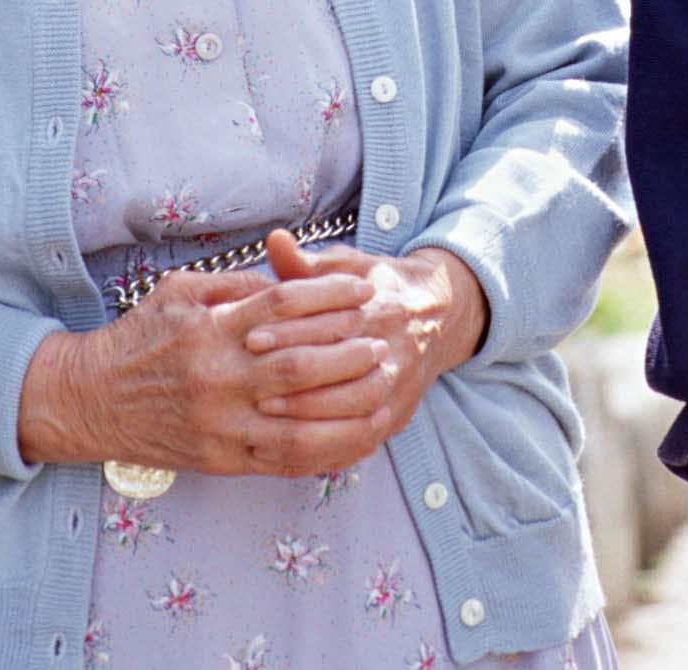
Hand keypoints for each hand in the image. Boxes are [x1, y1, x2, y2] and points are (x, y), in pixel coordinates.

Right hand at [15, 265, 394, 477]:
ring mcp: (222, 425)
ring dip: (346, 409)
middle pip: (298, 367)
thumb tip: (286, 276)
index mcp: (211, 330)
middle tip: (380, 341)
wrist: (91, 400)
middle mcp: (219, 379)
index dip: (329, 295)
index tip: (363, 288)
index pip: (283, 307)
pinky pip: (282, 461)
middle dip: (347, 354)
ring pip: (298, 423)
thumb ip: (234, 284)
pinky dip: (325, 454)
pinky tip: (356, 441)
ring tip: (381, 393)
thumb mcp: (180, 292)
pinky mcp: (222, 459)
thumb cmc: (139, 338)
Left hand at [242, 228, 488, 450]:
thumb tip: (275, 239)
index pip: (334, 323)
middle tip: (252, 388)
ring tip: (268, 419)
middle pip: (351, 375)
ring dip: (313, 420)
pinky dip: (329, 449)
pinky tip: (292, 449)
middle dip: (300, 385)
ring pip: (360, 411)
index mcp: (381, 308)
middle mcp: (395, 351)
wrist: (437, 314)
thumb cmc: (375, 288)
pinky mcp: (398, 415)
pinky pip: (364, 441)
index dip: (290, 332)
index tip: (250, 339)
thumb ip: (307, 263)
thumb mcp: (346, 267)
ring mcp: (400, 388)